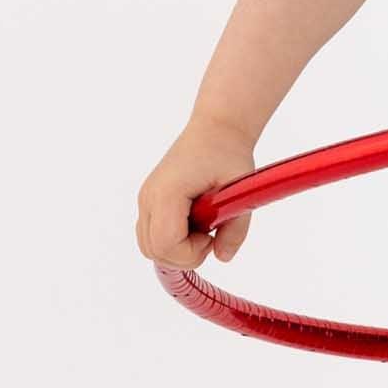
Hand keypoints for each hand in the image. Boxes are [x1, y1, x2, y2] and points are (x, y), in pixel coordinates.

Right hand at [136, 118, 258, 269]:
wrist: (215, 129)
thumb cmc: (226, 153)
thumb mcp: (241, 192)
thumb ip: (235, 229)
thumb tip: (223, 257)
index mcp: (167, 192)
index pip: (165, 244)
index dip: (191, 252)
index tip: (212, 237)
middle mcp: (149, 197)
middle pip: (154, 250)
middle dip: (185, 254)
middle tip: (209, 235)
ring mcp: (146, 200)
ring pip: (149, 246)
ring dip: (178, 249)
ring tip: (202, 229)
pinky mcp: (150, 201)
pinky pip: (152, 235)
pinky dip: (172, 240)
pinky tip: (194, 225)